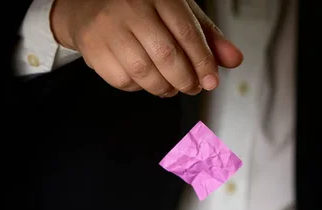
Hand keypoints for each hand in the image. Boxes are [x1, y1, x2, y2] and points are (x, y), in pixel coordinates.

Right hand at [50, 0, 243, 96]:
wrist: (87, 4)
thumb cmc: (139, 9)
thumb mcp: (176, 12)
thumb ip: (206, 36)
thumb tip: (234, 60)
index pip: (186, 33)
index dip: (203, 62)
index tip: (211, 81)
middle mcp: (131, 9)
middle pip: (165, 56)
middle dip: (185, 80)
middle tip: (192, 87)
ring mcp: (108, 29)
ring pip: (144, 73)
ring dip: (164, 88)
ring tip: (171, 87)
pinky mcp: (93, 49)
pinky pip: (122, 81)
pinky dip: (139, 88)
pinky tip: (145, 80)